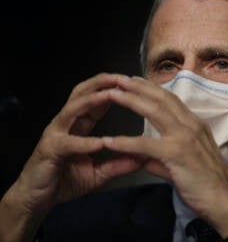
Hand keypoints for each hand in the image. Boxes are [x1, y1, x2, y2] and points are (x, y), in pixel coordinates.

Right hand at [3, 73, 144, 216]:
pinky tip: (100, 142)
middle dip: (101, 83)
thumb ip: (118, 165)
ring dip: (91, 100)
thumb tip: (142, 159)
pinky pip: (68, 143)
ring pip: (72, 109)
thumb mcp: (98, 173)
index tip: (131, 83)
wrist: (38, 199)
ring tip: (110, 95)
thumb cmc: (65, 181)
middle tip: (121, 78)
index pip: (95, 100)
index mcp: (78, 125)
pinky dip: (84, 142)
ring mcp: (56, 134)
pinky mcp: (49, 150)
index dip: (111, 89)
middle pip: (81, 94)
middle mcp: (66, 124)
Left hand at [103, 76, 227, 236]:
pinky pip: (146, 145)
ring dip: (131, 100)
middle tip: (118, 78)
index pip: (171, 99)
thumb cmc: (207, 183)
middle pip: (161, 98)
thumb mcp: (185, 163)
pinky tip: (109, 141)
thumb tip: (144, 159)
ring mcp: (185, 137)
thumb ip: (162, 158)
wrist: (224, 201)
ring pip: (155, 111)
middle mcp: (191, 125)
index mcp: (194, 125)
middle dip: (138, 86)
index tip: (135, 81)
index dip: (151, 88)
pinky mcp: (177, 154)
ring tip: (112, 94)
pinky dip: (126, 142)